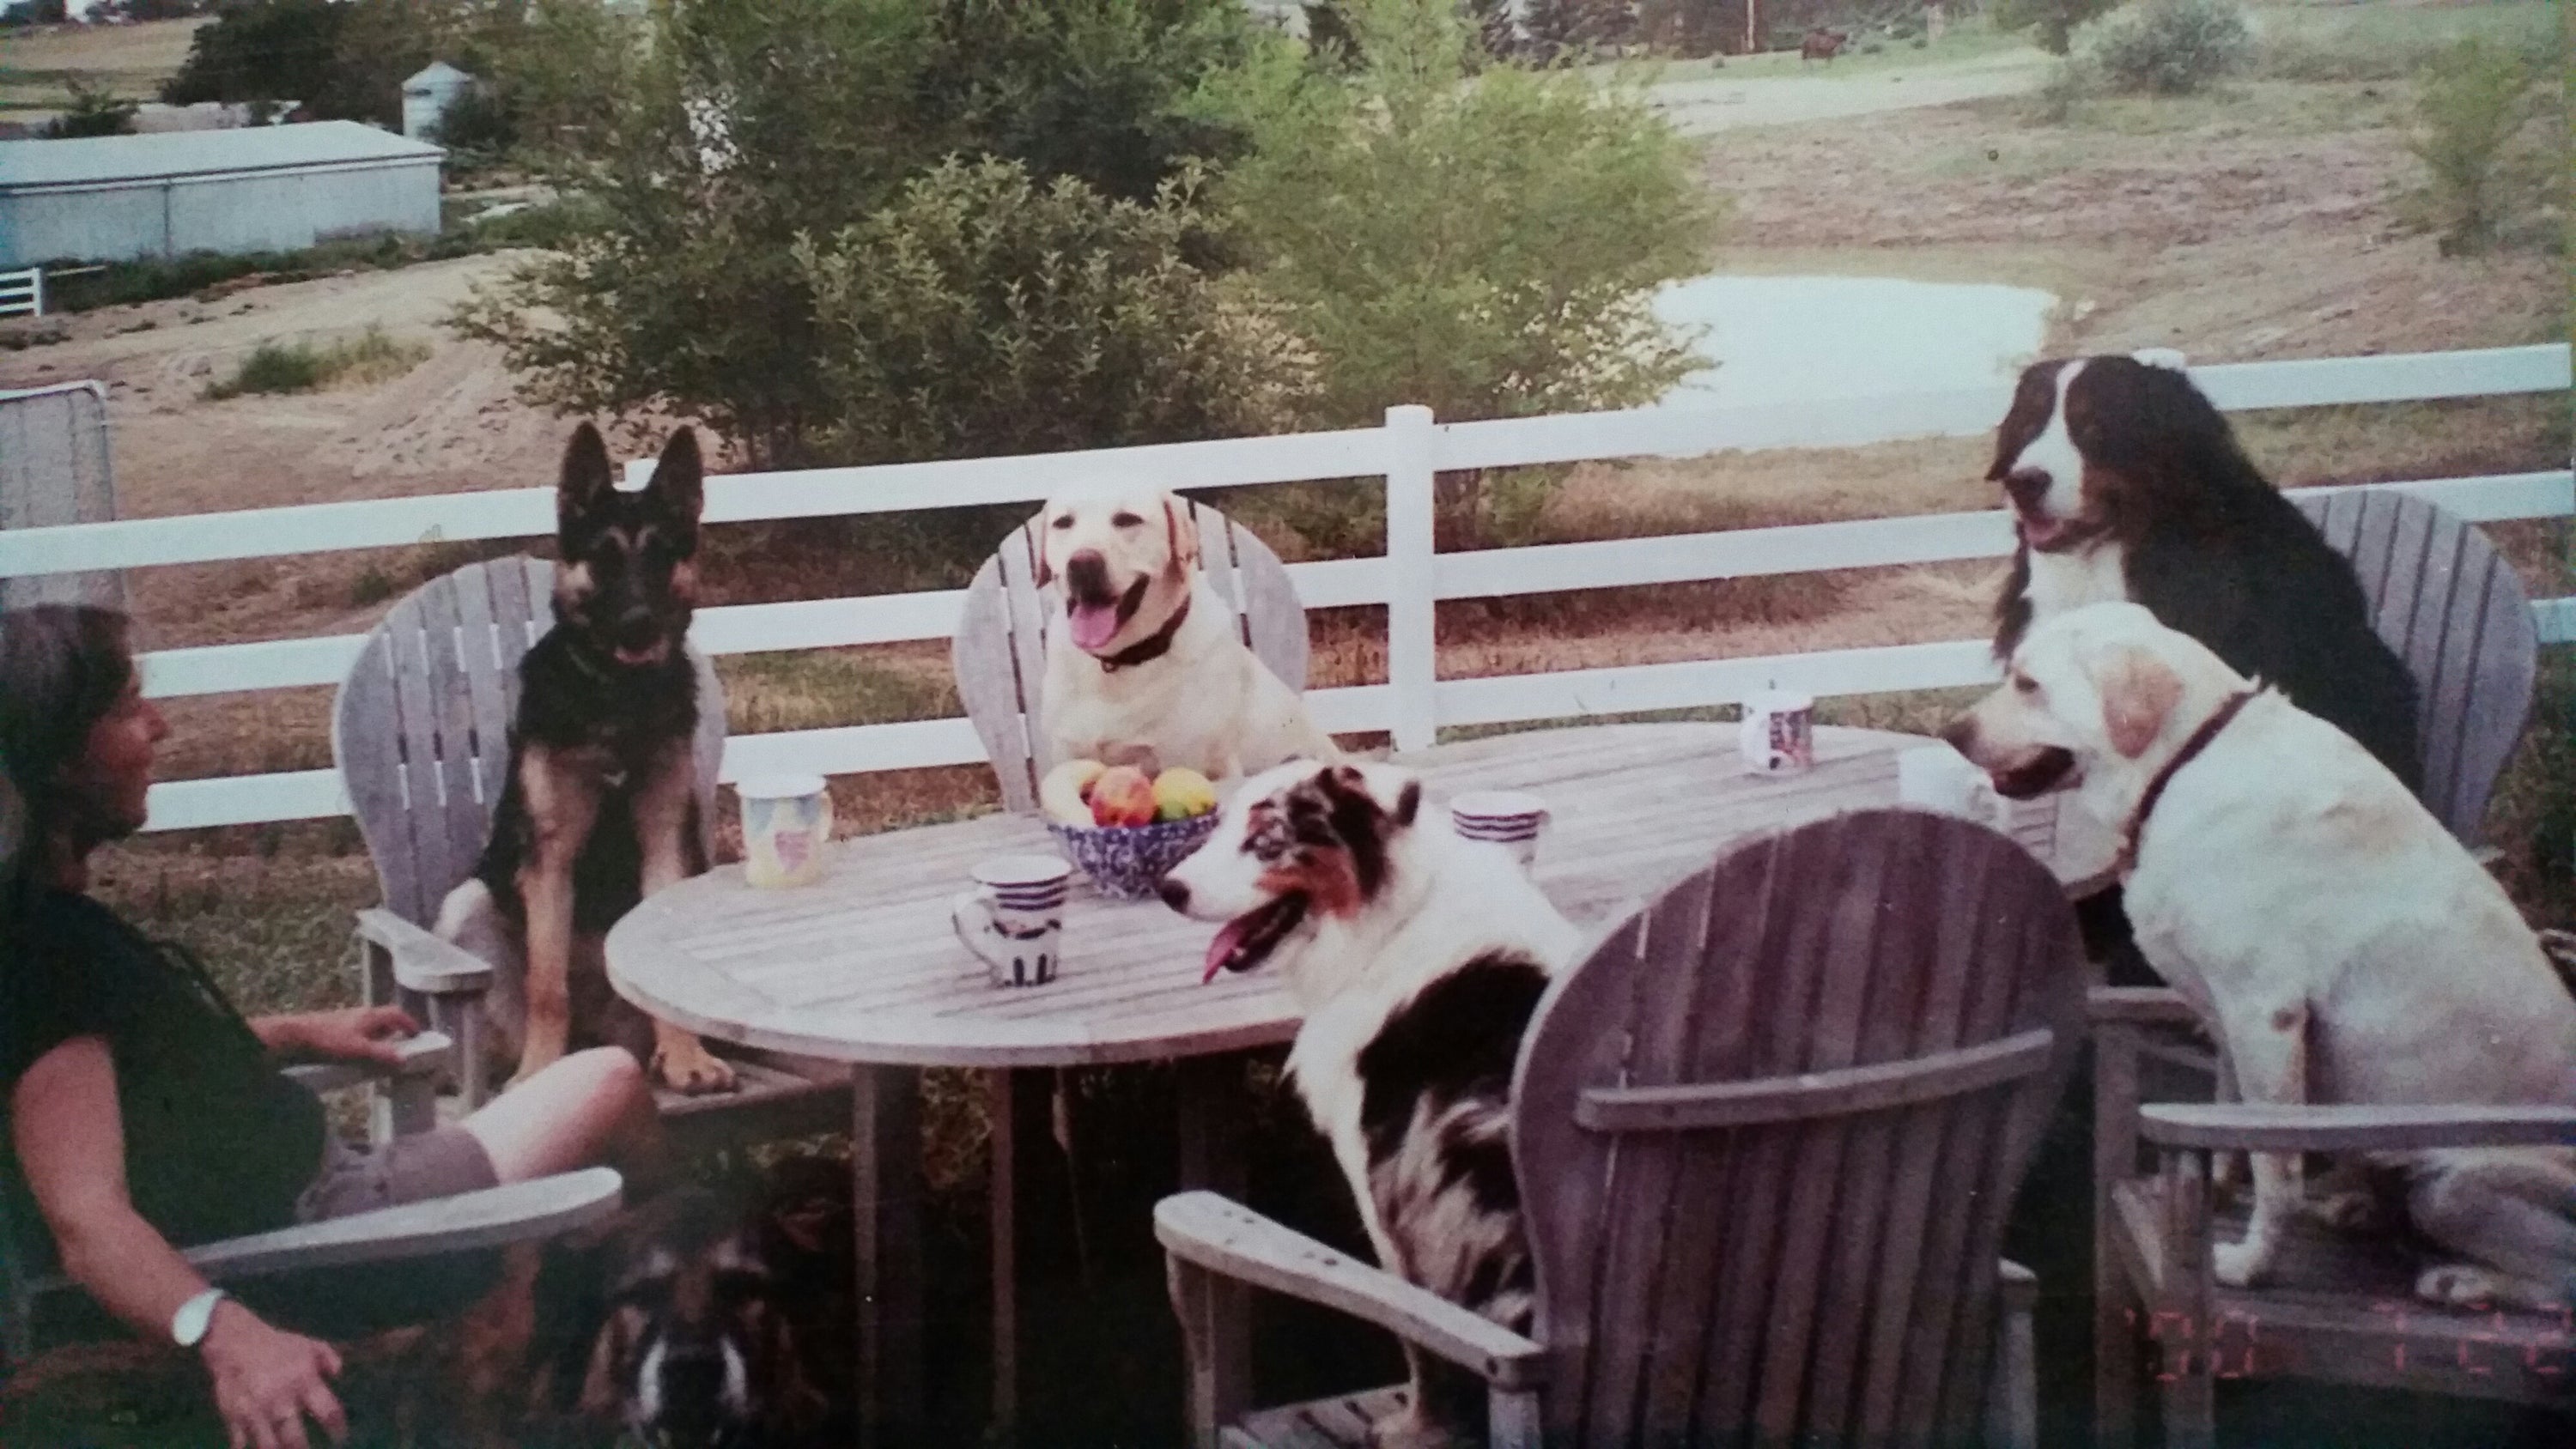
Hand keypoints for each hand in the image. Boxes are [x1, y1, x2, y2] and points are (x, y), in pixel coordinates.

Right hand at [200, 1301, 346, 1448]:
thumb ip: (329, 1358)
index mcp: (303, 1382)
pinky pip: (240, 1441)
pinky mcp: (233, 1416)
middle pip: (295, 1438)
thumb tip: (339, 1375)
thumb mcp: (308, 1345)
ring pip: (268, 1444)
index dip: (337, 1428)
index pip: (328, 1412)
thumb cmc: (276, 1345)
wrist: (234, 1341)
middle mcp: (280, 1401)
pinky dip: (245, 1447)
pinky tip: (251, 1448)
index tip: (340, 1437)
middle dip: (304, 1448)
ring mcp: (256, 1411)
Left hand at [277, 1006, 417, 1065]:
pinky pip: (357, 1031)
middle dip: (395, 1030)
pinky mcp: (335, 1027)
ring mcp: (347, 1019)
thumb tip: (405, 1059)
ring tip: (380, 1052)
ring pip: (370, 1025)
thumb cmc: (330, 1040)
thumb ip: (382, 1054)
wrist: (296, 1036)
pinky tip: (358, 1053)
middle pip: (384, 1018)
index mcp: (371, 1015)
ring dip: (379, 1036)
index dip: (409, 1023)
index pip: (397, 1014)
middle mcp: (361, 1013)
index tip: (417, 1035)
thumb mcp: (359, 1050)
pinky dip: (365, 1040)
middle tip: (400, 1045)